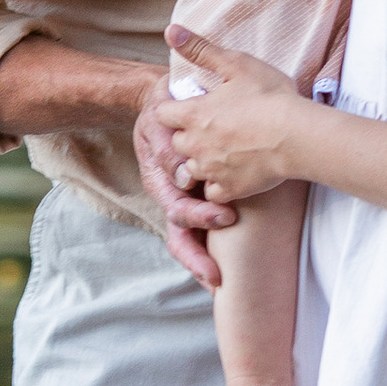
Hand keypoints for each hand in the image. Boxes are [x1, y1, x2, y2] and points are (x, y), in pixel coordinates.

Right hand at [135, 78, 239, 286]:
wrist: (168, 101)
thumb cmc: (166, 108)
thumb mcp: (159, 119)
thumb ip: (167, 144)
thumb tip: (180, 172)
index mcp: (161, 180)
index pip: (176, 207)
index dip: (199, 217)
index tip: (226, 218)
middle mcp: (172, 195)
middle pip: (180, 235)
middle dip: (197, 257)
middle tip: (217, 275)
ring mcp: (184, 200)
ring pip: (189, 239)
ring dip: (204, 261)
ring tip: (220, 284)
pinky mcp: (198, 199)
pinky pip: (204, 228)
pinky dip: (214, 253)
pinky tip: (227, 273)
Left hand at [161, 29, 305, 203]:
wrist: (299, 136)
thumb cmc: (270, 97)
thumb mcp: (235, 64)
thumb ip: (200, 49)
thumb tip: (170, 31)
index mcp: (193, 114)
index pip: (161, 114)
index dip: (172, 109)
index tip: (188, 106)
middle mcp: (195, 144)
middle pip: (175, 143)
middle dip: (187, 135)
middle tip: (212, 127)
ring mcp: (210, 169)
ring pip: (191, 168)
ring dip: (202, 160)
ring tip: (224, 150)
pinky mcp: (229, 189)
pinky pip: (212, 191)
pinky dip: (219, 184)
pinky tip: (234, 172)